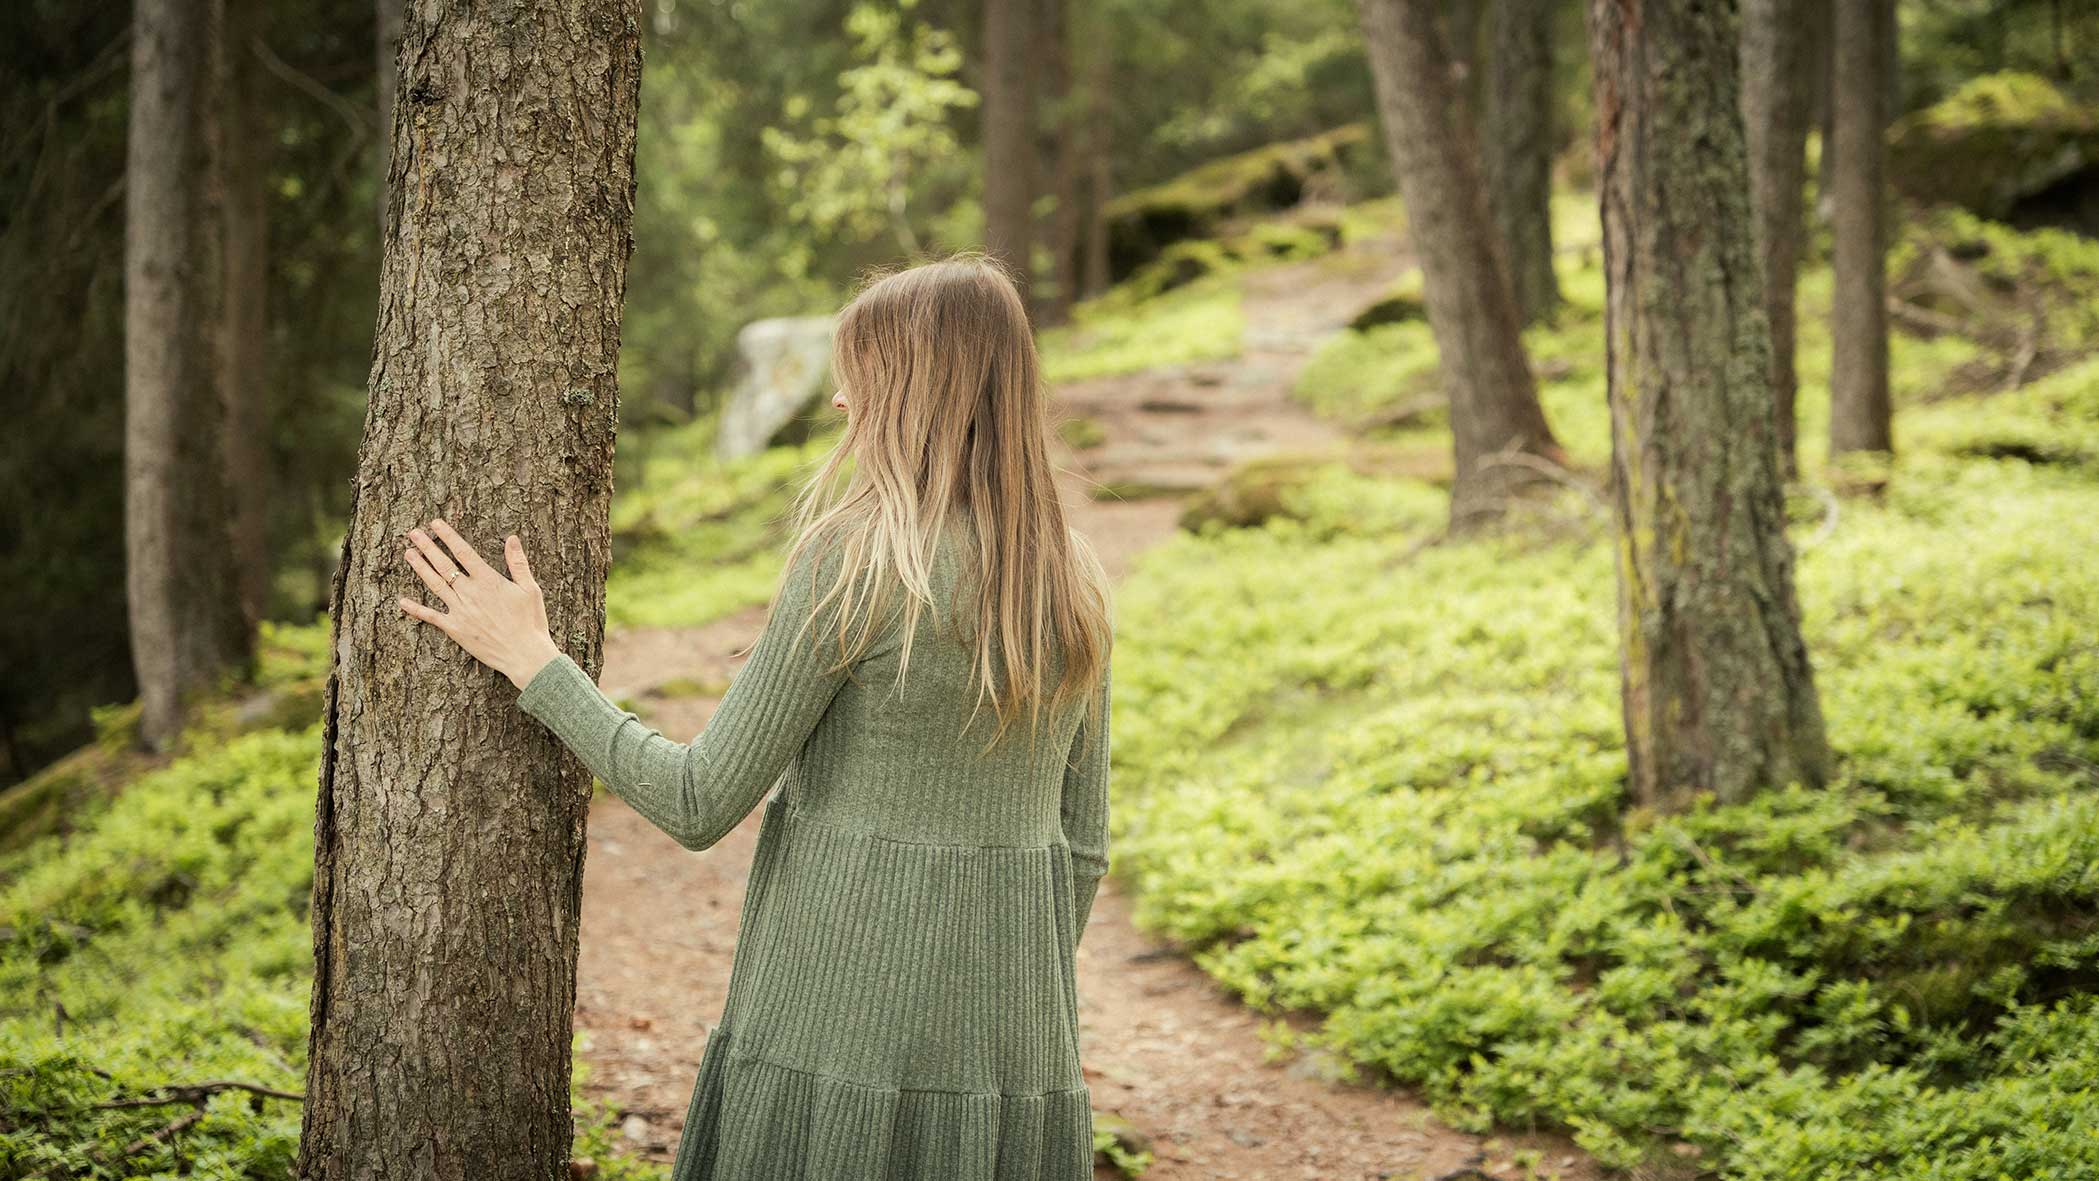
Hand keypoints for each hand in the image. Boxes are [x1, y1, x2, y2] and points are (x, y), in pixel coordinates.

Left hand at [397, 518, 563, 690]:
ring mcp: (460, 610)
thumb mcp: (530, 589)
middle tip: (413, 533)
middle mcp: (470, 592)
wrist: (524, 654)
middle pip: (444, 564)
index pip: (464, 552)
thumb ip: (518, 563)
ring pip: (435, 584)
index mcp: (488, 580)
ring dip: (420, 568)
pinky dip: (416, 609)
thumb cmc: (531, 622)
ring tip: (408, 553)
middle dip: (427, 547)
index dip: (448, 536)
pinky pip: (431, 616)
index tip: (436, 523)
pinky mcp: (454, 628)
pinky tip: (402, 601)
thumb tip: (512, 538)